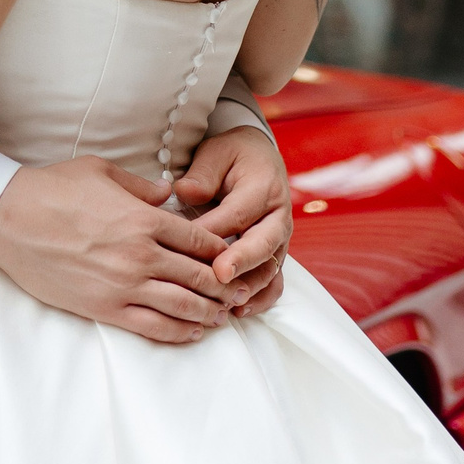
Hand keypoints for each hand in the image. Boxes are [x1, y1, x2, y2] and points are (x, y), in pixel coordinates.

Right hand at [0, 156, 245, 343]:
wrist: (8, 217)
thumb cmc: (52, 189)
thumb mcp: (101, 172)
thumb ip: (142, 185)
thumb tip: (168, 193)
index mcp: (144, 219)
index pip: (201, 242)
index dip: (223, 253)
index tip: (232, 259)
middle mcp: (141, 255)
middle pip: (200, 277)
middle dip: (225, 288)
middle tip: (239, 293)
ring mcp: (123, 285)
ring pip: (184, 306)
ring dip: (210, 313)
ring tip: (222, 315)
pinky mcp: (104, 308)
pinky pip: (154, 326)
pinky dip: (180, 331)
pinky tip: (193, 331)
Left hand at [175, 124, 291, 315]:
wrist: (260, 159)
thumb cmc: (232, 157)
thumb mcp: (216, 153)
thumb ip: (202, 174)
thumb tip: (184, 192)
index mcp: (263, 187)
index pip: (238, 213)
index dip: (215, 231)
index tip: (192, 245)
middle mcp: (278, 217)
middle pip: (263, 245)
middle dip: (241, 263)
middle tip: (218, 277)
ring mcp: (280, 240)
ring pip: (271, 269)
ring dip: (250, 287)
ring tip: (227, 303)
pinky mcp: (276, 255)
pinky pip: (275, 281)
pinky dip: (261, 298)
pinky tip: (240, 310)